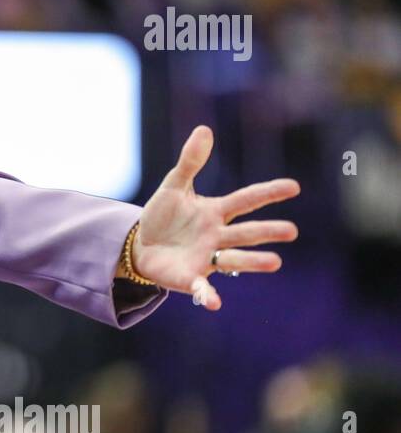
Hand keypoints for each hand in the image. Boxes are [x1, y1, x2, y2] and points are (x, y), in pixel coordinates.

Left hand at [128, 125, 299, 309]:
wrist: (139, 245)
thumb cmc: (162, 216)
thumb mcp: (173, 186)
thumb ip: (190, 162)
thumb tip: (205, 129)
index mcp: (215, 212)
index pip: (246, 200)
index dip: (268, 193)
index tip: (293, 186)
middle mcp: (217, 236)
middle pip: (246, 233)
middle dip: (267, 232)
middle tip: (291, 230)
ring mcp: (207, 259)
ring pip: (234, 260)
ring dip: (253, 262)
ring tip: (275, 262)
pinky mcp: (190, 278)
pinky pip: (202, 288)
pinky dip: (207, 295)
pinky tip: (213, 302)